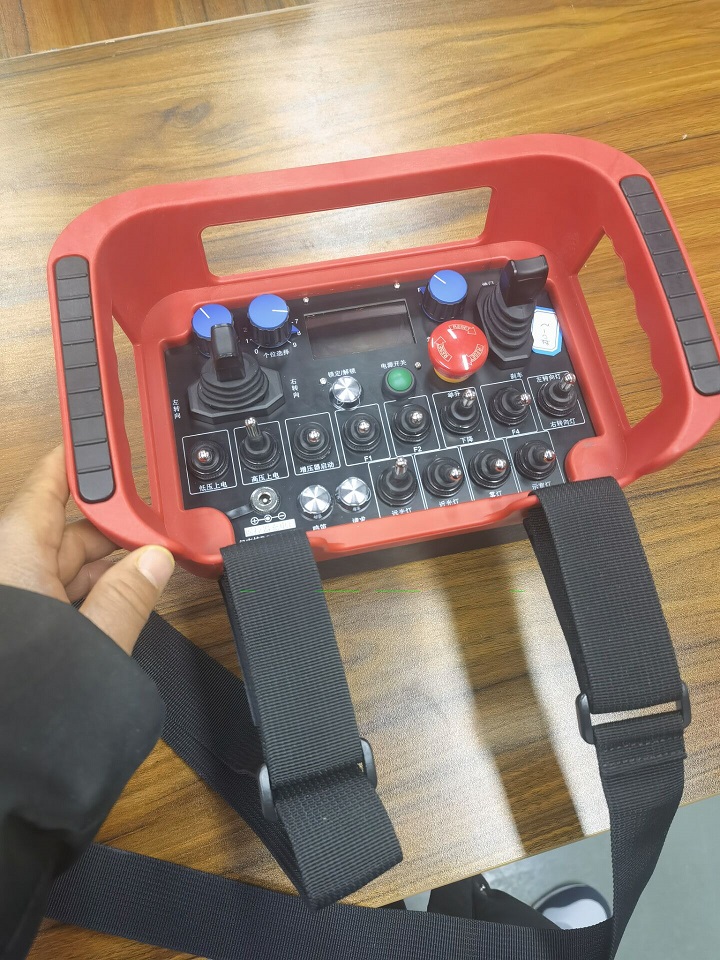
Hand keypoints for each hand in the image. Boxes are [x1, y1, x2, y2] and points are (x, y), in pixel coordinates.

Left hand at [0, 445, 174, 653]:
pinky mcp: (20, 624)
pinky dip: (83, 594)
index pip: (45, 488)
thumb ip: (127, 598)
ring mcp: (14, 597)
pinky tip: (116, 605)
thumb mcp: (91, 642)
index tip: (100, 444)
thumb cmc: (29, 689)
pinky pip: (50, 595)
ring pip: (58, 566)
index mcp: (13, 559)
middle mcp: (6, 571)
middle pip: (62, 530)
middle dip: (111, 528)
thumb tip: (155, 561)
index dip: (76, 462)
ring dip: (102, 567)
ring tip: (146, 573)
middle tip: (153, 530)